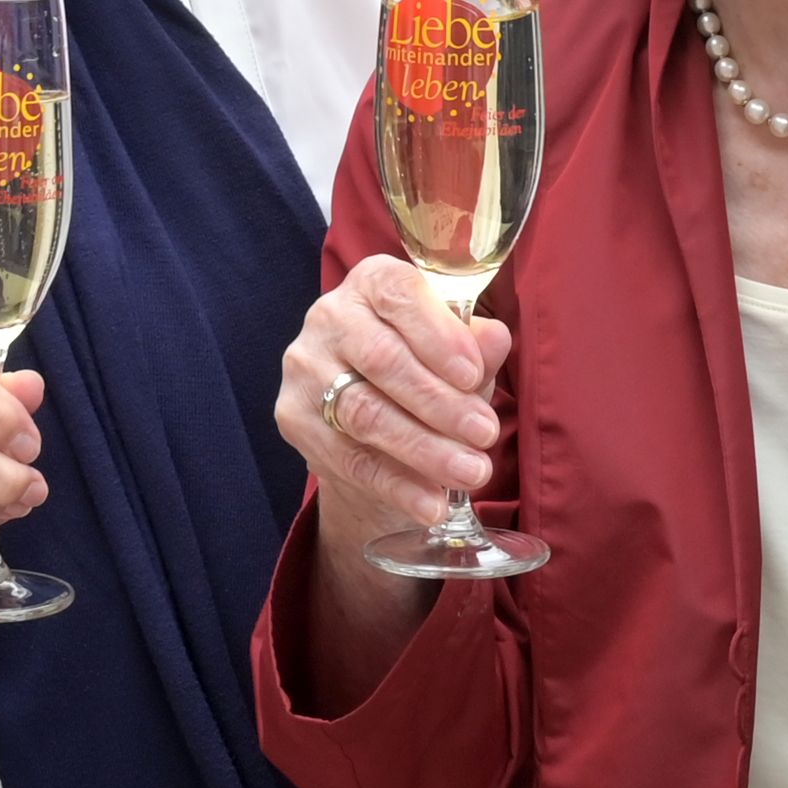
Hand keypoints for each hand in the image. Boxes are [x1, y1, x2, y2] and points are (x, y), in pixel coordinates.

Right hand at [278, 256, 508, 543]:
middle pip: (383, 360)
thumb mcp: (456, 354)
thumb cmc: (423, 368)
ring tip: (471, 473)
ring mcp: (305, 368)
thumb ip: (475, 346)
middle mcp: (329, 316)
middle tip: (485, 435)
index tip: (474, 375)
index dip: (438, 335)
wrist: (370, 421)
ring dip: (423, 448)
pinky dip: (396, 484)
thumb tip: (494, 339)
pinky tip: (433, 504)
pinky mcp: (293, 418)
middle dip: (440, 402)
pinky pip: (348, 458)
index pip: (400, 295)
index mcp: (372, 283)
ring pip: (364, 413)